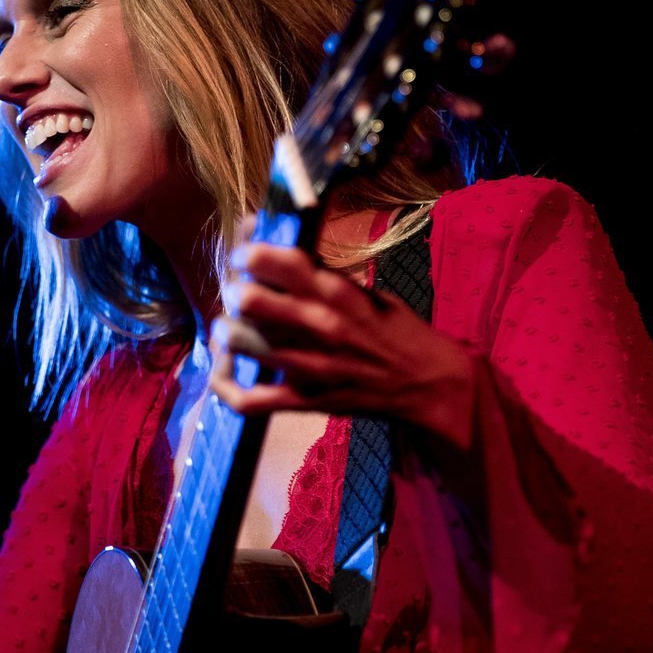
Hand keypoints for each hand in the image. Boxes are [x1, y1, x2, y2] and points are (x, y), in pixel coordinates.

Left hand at [209, 238, 474, 451]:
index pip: (278, 260)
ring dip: (226, 334)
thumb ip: (323, 278)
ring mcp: (311, 366)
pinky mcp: (306, 400)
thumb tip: (280, 256)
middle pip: (249, 300)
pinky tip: (223, 375)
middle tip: (237, 294)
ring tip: (230, 331)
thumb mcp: (366, 292)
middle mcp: (320, 325)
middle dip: (234, 292)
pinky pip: (251, 400)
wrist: (429, 384)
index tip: (244, 256)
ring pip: (241, 343)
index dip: (248, 253)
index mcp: (336, 292)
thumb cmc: (397, 332)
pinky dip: (227, 388)